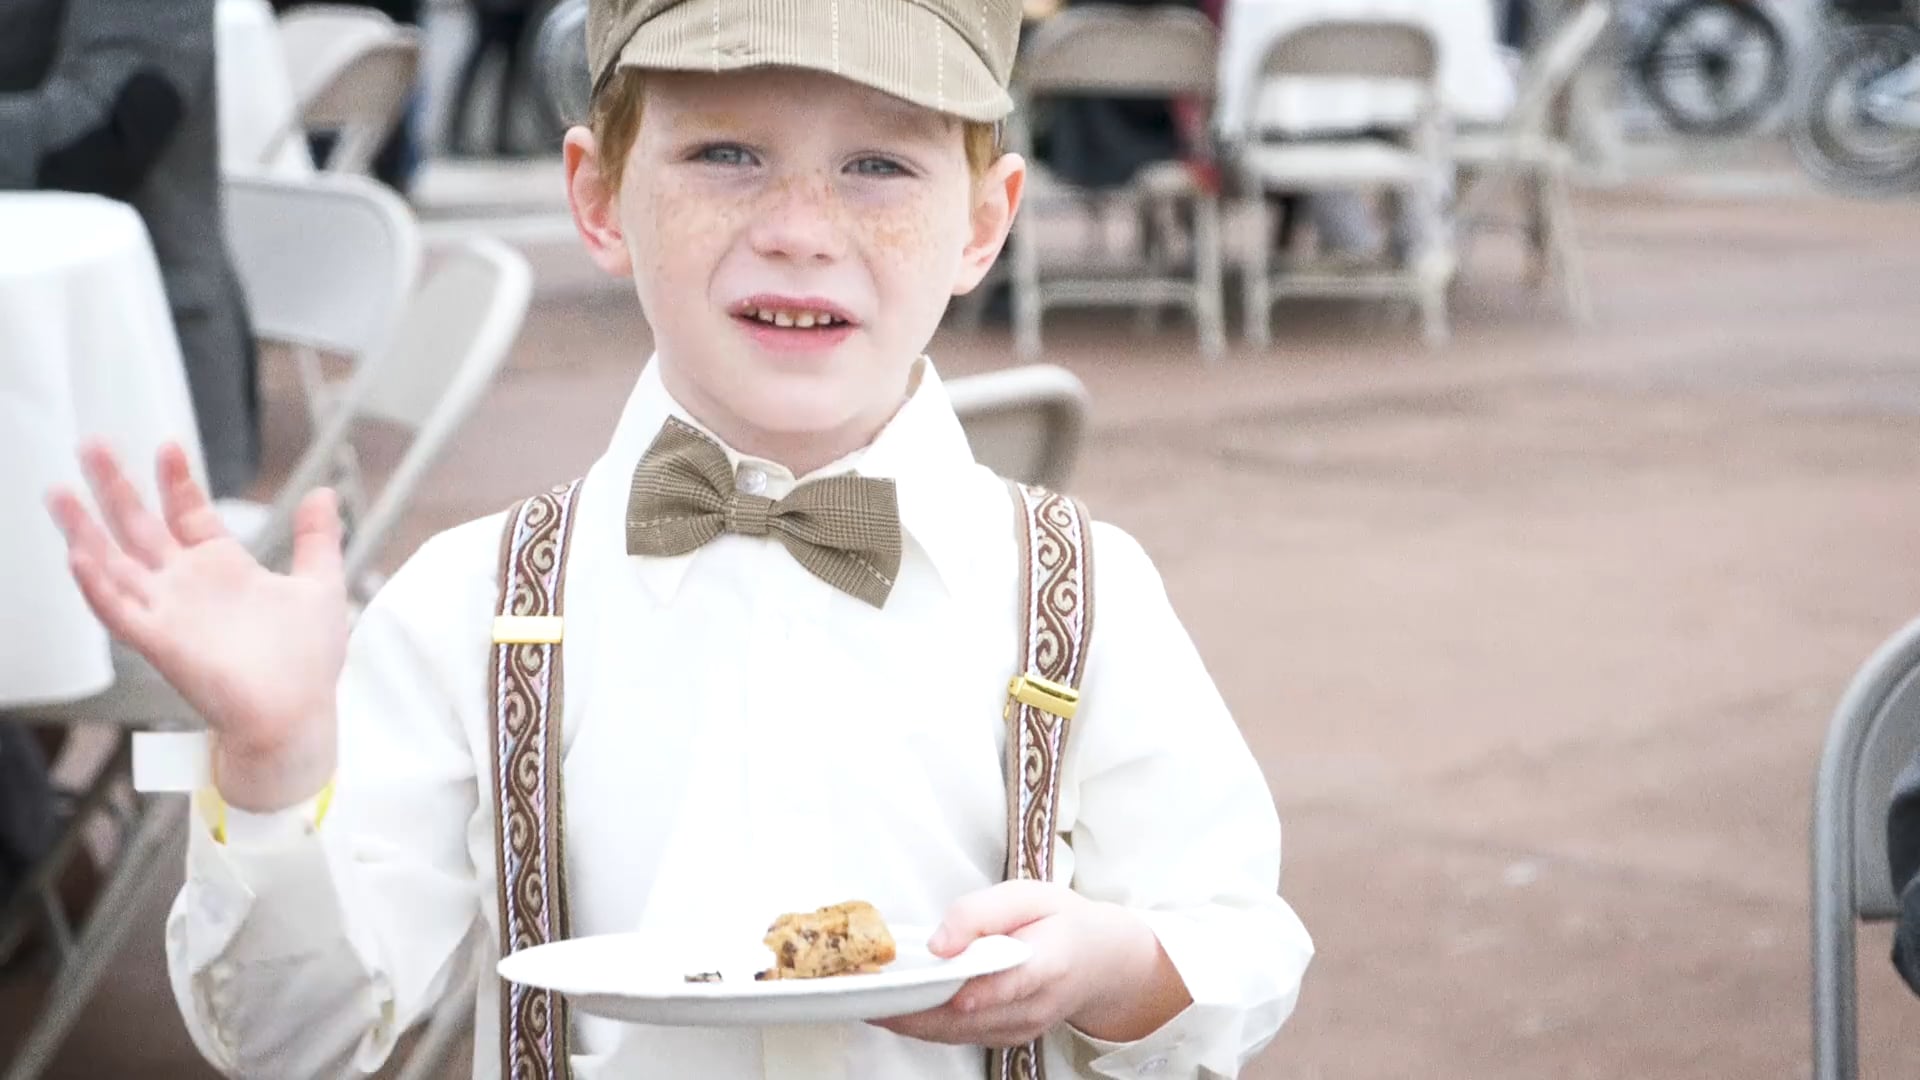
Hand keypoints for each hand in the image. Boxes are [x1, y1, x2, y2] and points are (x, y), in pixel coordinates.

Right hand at [46, 441, 348, 809]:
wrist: (298, 714)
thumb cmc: (307, 661)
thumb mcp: (319, 584)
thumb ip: (317, 539)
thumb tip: (325, 492)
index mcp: (222, 569)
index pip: (187, 514)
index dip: (175, 481)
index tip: (167, 445)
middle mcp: (188, 587)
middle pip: (140, 528)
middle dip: (116, 487)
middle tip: (92, 444)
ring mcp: (170, 613)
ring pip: (115, 565)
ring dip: (85, 531)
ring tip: (59, 493)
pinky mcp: (161, 643)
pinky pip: (120, 611)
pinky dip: (98, 586)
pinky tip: (79, 556)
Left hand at [872, 881, 1189, 1047]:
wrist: (1100, 963)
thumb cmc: (1061, 922)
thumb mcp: (1030, 894)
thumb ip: (983, 912)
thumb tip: (940, 943)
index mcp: (1050, 962)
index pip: (1013, 981)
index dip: (981, 989)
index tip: (951, 990)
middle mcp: (1035, 1005)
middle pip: (971, 1016)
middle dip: (916, 1008)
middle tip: (869, 992)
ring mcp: (1019, 1028)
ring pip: (957, 1032)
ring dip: (910, 1019)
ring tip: (866, 998)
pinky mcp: (1004, 1038)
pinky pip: (957, 1035)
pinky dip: (923, 1023)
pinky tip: (892, 1007)